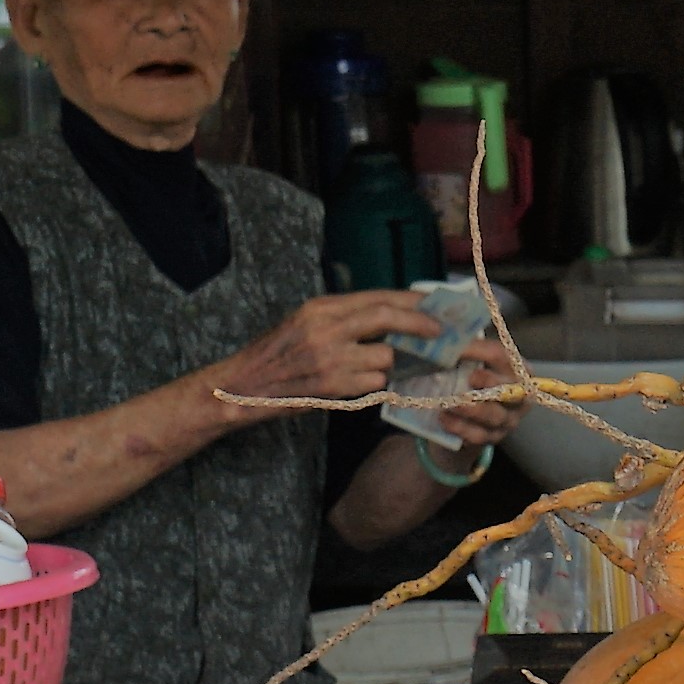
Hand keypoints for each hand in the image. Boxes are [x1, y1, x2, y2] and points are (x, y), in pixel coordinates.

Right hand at [209, 289, 447, 412]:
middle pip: (387, 317)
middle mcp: (325, 328)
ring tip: (373, 366)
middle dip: (420, 323)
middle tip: (440, 332)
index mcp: (322, 307)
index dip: (412, 300)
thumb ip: (345, 317)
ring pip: (384, 357)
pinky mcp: (331, 386)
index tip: (436, 305)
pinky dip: (372, 383)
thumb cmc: (278, 354)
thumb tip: (393, 316)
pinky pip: (372, 382)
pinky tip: (355, 382)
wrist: (243, 385)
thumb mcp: (307, 322)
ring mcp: (329, 358)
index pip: (377, 297)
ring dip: (389, 363)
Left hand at [428, 333, 530, 446]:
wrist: (469, 413)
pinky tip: (444, 419)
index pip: (504, 357)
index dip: (482, 352)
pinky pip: (479, 435)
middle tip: (470, 378)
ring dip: (471, 409)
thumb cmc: (472, 376)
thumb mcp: (473, 359)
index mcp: (518, 369)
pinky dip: (460, 428)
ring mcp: (508, 420)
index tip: (459, 348)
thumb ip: (467, 348)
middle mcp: (519, 396)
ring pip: (494, 416)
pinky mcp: (492, 438)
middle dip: (491, 383)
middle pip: (511, 390)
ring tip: (448, 403)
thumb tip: (446, 334)